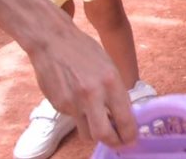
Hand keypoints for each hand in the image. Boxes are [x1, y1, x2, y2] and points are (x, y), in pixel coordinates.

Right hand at [26, 21, 137, 148]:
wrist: (53, 42)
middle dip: (113, 142)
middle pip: (104, 135)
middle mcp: (92, 94)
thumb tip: (122, 115)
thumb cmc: (85, 51)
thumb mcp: (109, 66)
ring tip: (99, 121)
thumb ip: (115, 91)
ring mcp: (73, 102)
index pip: (124, 118)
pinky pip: (74, 119)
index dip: (130, 133)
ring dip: (95, 132)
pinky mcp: (58, 106)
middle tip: (118, 142)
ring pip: (87, 133)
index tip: (132, 139)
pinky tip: (77, 99)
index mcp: (110, 81)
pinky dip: (79, 116)